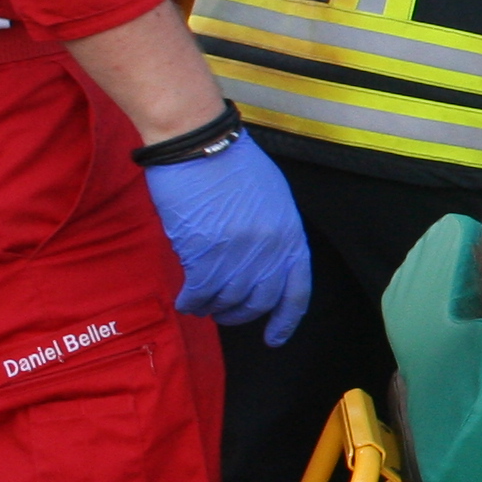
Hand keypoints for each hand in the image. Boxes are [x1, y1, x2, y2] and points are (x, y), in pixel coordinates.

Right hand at [144, 131, 313, 343]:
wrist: (200, 143)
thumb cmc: (233, 162)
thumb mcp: (273, 197)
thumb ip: (274, 232)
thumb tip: (263, 261)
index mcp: (291, 234)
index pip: (296, 291)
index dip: (286, 320)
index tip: (274, 338)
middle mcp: (269, 249)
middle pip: (258, 301)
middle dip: (240, 315)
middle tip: (224, 314)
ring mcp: (238, 253)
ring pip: (227, 301)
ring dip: (213, 308)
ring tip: (202, 304)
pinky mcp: (204, 253)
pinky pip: (200, 292)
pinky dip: (191, 301)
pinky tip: (185, 300)